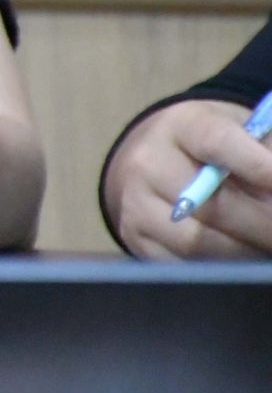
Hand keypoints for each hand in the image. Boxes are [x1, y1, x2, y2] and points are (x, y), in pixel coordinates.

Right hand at [106, 100, 271, 260]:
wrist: (154, 161)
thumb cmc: (214, 150)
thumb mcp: (241, 134)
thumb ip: (267, 155)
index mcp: (183, 125)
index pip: (217, 142)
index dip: (257, 166)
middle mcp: (148, 161)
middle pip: (211, 204)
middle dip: (263, 224)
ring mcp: (135, 202)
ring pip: (196, 241)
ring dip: (244, 252)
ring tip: (266, 247)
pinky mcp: (134, 236)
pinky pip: (181, 263)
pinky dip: (219, 267)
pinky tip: (241, 258)